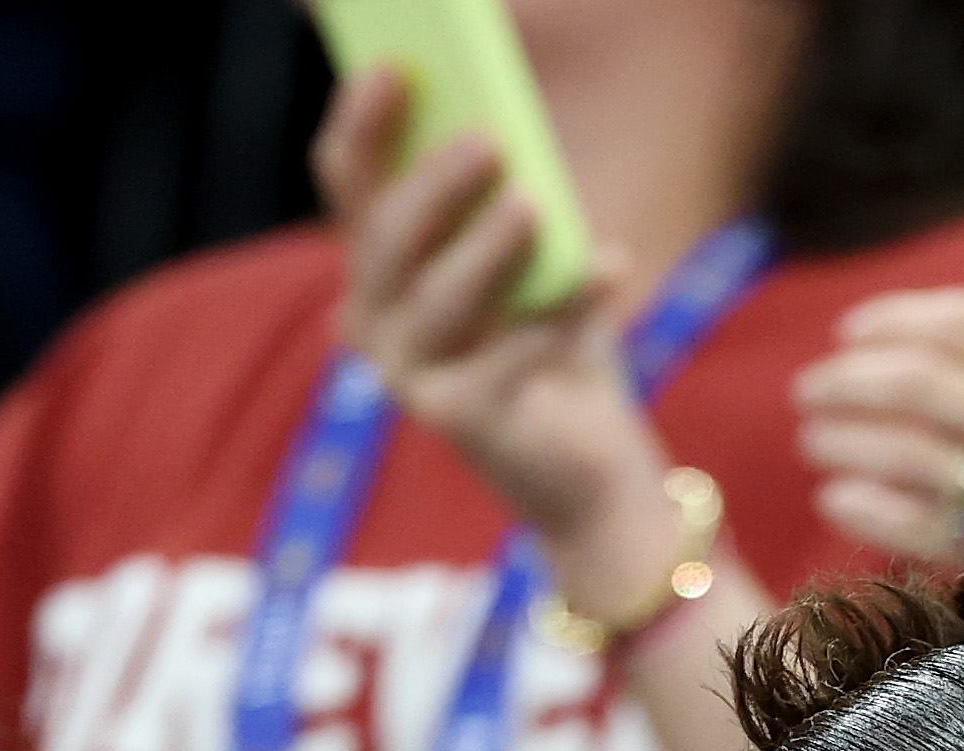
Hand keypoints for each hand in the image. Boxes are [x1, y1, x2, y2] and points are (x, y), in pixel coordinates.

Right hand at [313, 68, 692, 587]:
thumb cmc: (560, 347)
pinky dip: (564, 310)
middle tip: (488, 142)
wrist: (593, 470)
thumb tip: (509, 127)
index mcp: (383, 269)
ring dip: (487, 249)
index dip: (364, 124)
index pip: (352, 185)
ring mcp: (409, 376)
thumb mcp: (536, 261)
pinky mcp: (457, 422)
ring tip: (535, 206)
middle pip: (386, 239)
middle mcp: (376, 321)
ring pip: (435, 299)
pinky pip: (506, 357)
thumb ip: (512, 200)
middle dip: (433, 186)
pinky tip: (611, 267)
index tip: (397, 68)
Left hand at [793, 289, 963, 679]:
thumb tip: (923, 347)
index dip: (890, 319)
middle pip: (923, 381)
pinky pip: (926, 533)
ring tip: (815, 442)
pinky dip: (867, 509)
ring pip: (913, 455)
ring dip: (845, 442)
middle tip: (808, 390)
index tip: (848, 334)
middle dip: (847, 380)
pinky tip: (839, 499)